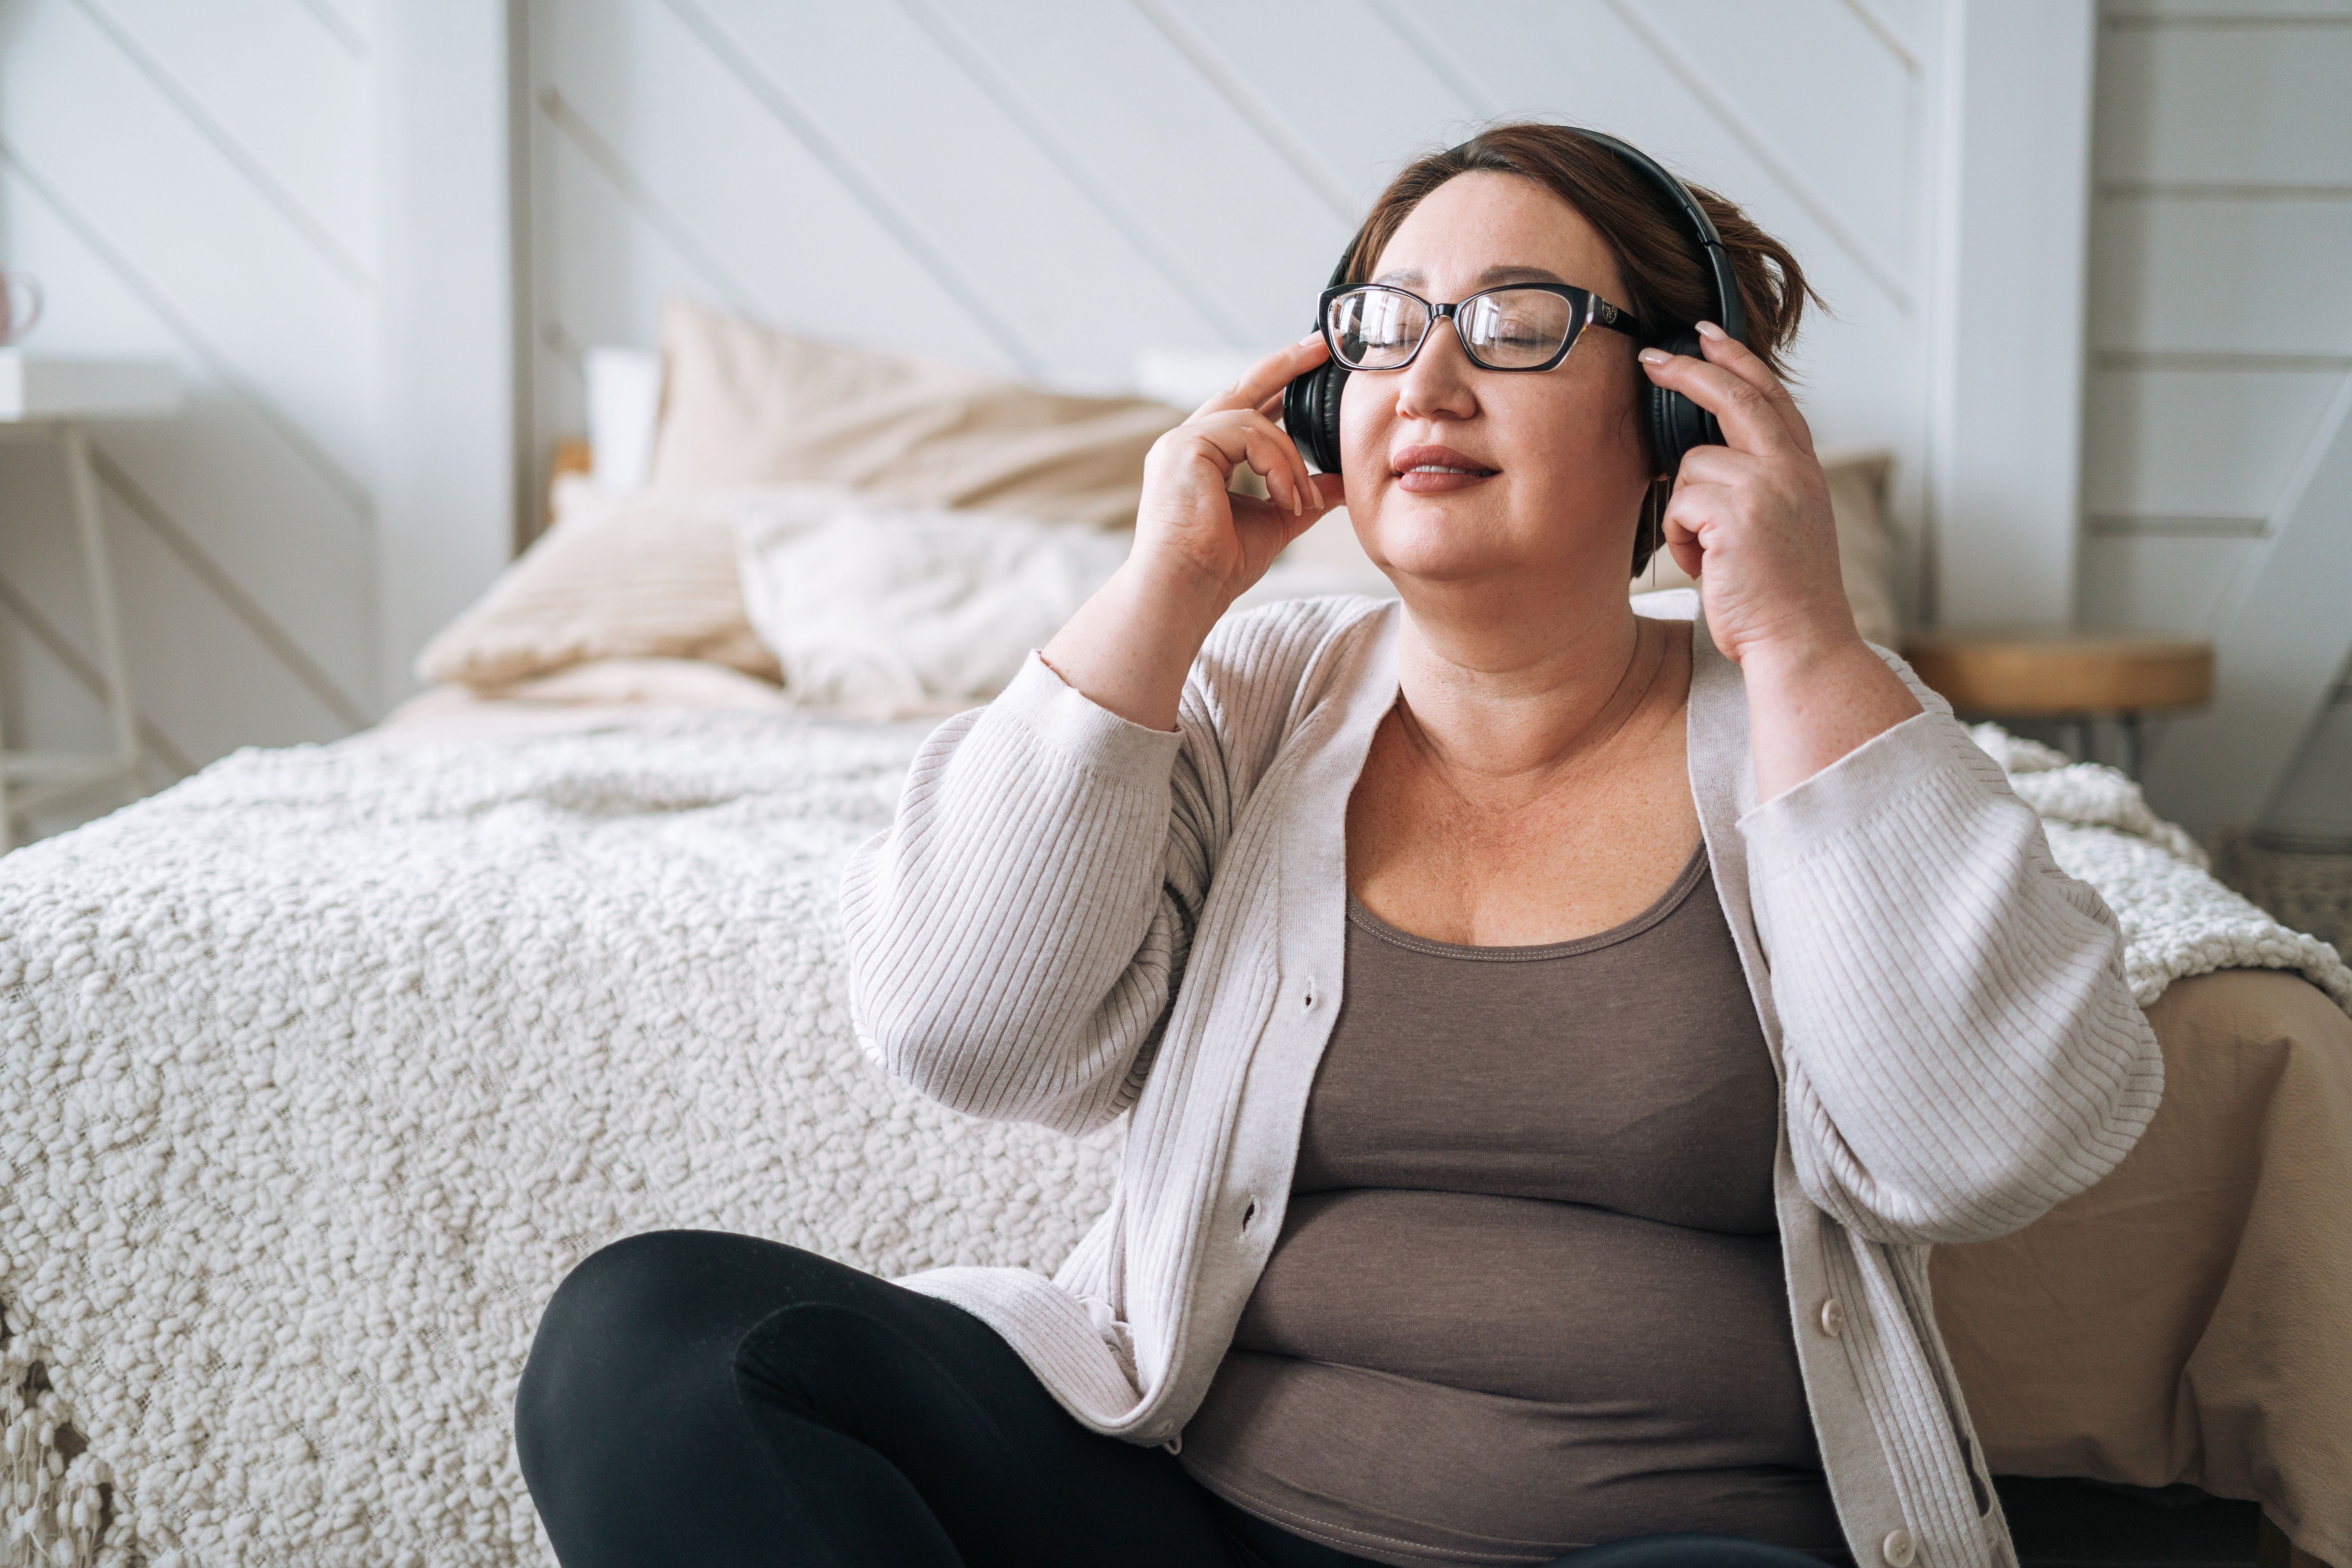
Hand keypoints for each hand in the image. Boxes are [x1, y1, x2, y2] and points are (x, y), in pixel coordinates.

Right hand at [1132, 336, 1344, 608]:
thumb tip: (1342, 481)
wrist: (1186, 592)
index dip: (1280, 385)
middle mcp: (1187, 443)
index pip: (1247, 408)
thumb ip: (1304, 495)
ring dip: (1289, 459)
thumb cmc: (1219, 567)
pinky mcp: (1183, 448)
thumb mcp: (1277, 521)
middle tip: (1322, 346)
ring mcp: (1181, 442)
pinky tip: (1284, 497)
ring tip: (1298, 500)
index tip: (1312, 365)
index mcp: (1204, 457)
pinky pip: (1246, 434)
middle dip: (1286, 365)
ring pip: (1255, 421)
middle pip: (1243, 388)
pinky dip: (1276, 464)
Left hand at [1636, 323, 1852, 668]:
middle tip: (1651, 359)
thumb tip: (1706, 455)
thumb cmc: (1781, 593)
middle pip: (1734, 395)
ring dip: (1687, 512)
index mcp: (1804, 468)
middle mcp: (1790, 468)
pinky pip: (1680, 504)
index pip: (1770, 394)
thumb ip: (1761, 481)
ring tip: (1711, 554)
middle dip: (1689, 370)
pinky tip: (1707, 567)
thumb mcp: (1784, 522)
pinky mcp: (1736, 514)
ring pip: (1693, 464)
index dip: (1737, 359)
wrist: (1801, 642)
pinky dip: (1682, 539)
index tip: (1707, 334)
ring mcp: (1766, 488)